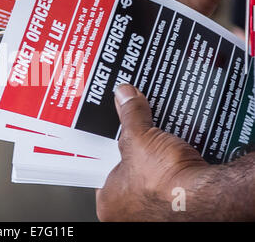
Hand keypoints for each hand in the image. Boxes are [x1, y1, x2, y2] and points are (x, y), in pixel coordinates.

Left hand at [96, 84, 216, 220]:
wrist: (210, 195)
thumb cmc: (167, 181)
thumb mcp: (140, 137)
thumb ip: (130, 114)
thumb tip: (125, 96)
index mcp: (109, 203)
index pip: (102, 171)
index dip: (110, 150)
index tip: (117, 136)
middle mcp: (129, 215)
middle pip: (128, 174)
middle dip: (137, 155)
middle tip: (142, 138)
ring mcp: (156, 216)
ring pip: (152, 179)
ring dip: (156, 161)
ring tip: (160, 144)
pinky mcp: (181, 211)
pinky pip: (172, 183)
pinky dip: (174, 168)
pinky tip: (178, 154)